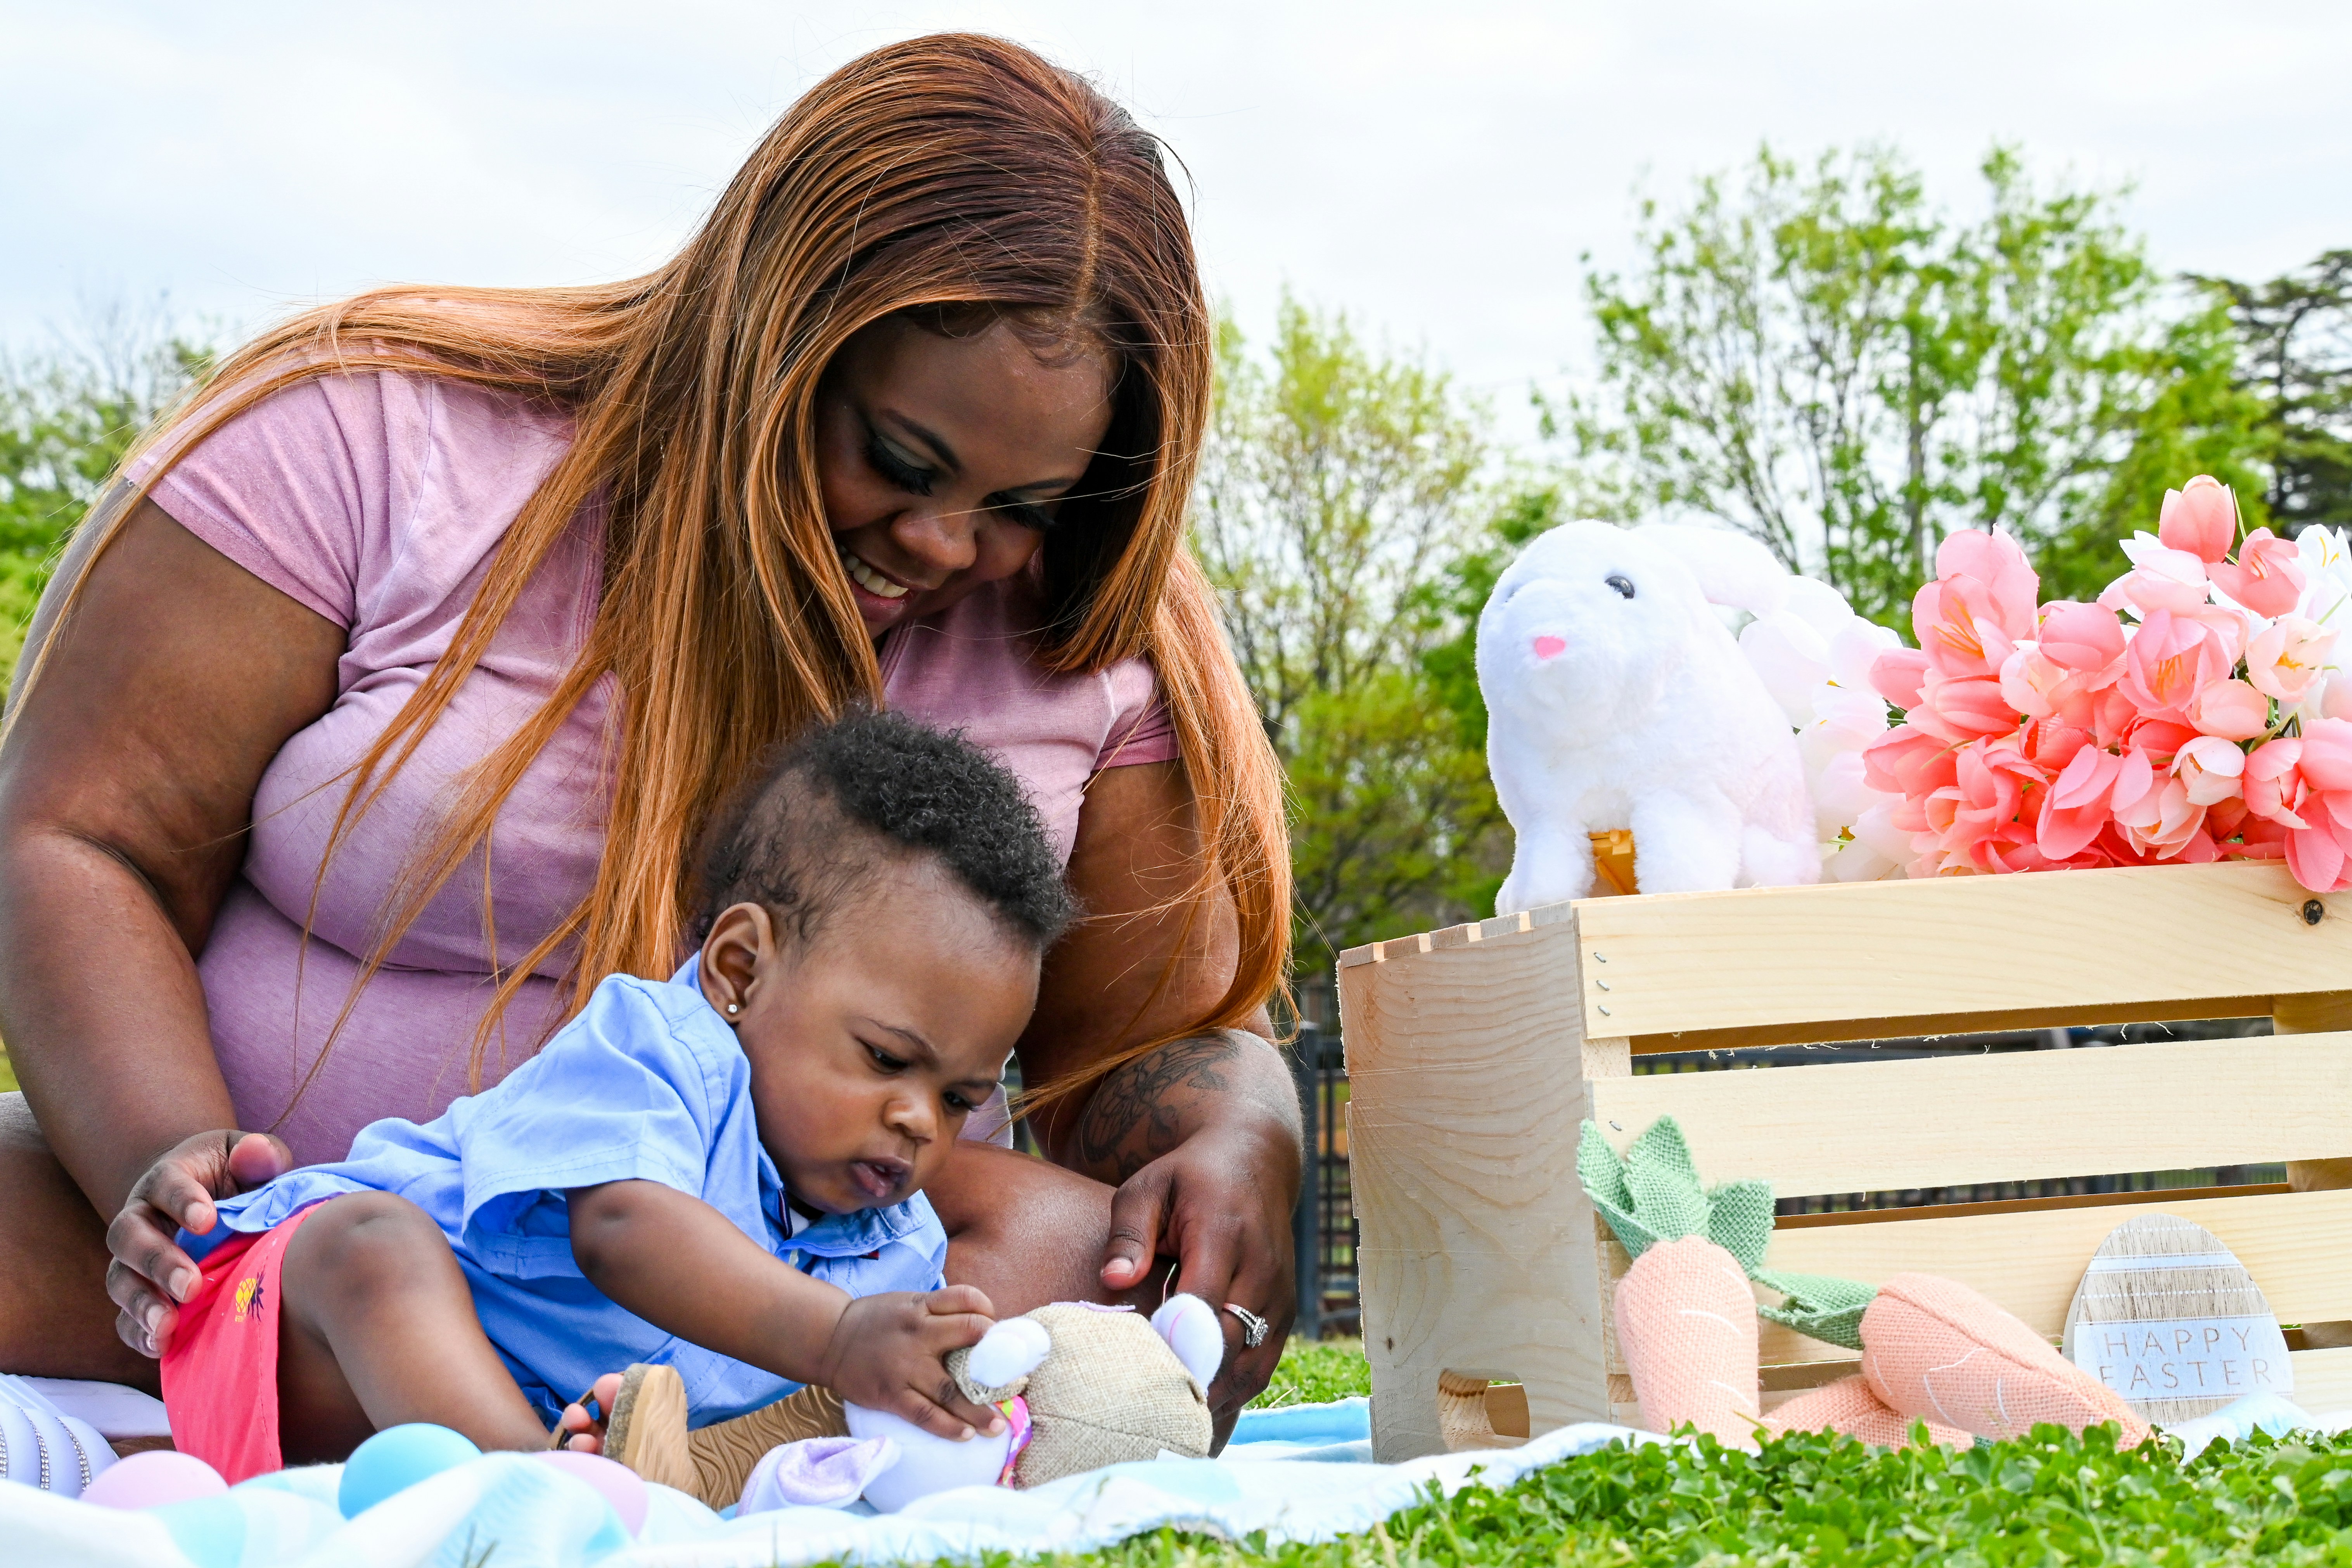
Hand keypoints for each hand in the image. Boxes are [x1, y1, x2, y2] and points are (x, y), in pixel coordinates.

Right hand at [105, 1129, 291, 1356]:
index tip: (207, 1220)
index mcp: (168, 1178)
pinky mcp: (140, 1293)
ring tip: (168, 1325)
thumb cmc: (241, 1177)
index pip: (165, 1184)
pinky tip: (160, 1346)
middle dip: (157, 1262)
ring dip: (141, 1304)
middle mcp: (141, 1218)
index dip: (182, 1199)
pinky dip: (138, 1333)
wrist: (220, 1207)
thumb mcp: (256, 1159)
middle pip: (129, 1236)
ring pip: (120, 1280)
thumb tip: (255, 1152)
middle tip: (190, 1285)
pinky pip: (125, 1317)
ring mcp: (135, 1260)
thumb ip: (261, 1156)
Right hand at [814, 1286, 1006, 1441]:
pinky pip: (925, 1414)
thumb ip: (939, 1313)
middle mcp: (919, 1333)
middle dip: (996, 1358)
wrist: (829, 1339)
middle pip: (970, 1335)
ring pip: (951, 1389)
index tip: (998, 1334)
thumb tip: (981, 1330)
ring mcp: (905, 1367)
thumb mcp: (907, 1304)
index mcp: (923, 1306)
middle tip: (1012, 1380)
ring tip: (998, 1426)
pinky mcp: (891, 1395)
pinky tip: (966, 1435)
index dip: (989, 1314)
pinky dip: (948, 1427)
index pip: (968, 1299)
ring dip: (979, 1410)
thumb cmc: (875, 1322)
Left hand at [1099, 1120, 1298, 1437]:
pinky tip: (1198, 1411)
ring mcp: (1280, 1295)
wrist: (1253, 1160)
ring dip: (1213, 1397)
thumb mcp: (1146, 1186)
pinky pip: (1263, 1366)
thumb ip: (1128, 1232)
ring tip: (1168, 1426)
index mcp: (1224, 1233)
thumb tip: (1113, 1281)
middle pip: (1229, 1345)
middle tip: (1143, 1417)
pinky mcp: (1286, 1313)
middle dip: (1190, 1383)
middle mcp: (1261, 1268)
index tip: (1136, 1376)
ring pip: (1252, 1366)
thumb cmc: (1187, 1178)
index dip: (1173, 1345)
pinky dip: (1232, 1392)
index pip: (1202, 1304)